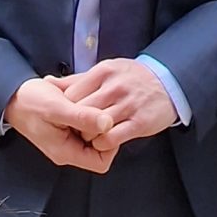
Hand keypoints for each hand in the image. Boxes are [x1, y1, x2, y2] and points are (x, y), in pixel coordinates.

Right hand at [2, 76, 117, 173]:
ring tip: (85, 101)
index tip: (105, 124)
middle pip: (101, 148)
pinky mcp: (69, 129)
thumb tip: (108, 123)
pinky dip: (89, 112)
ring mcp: (69, 140)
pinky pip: (87, 125)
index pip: (101, 162)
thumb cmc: (30, 103)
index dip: (110, 144)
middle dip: (103, 128)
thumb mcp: (57, 108)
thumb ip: (82, 117)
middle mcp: (69, 150)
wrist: (14, 97)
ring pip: (96, 135)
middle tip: (95, 108)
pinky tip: (81, 99)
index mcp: (66, 151)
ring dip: (96, 117)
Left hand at [55, 58, 180, 145]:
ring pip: (94, 127)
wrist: (169, 83)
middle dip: (75, 125)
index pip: (72, 95)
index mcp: (104, 72)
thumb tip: (47, 82)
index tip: (69, 117)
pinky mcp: (139, 122)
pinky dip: (102, 144)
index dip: (66, 110)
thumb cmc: (131, 79)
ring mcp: (128, 104)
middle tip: (77, 130)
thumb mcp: (105, 71)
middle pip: (81, 112)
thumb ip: (77, 80)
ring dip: (88, 137)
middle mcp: (115, 86)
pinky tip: (104, 141)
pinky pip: (110, 139)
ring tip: (91, 135)